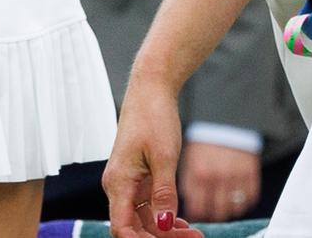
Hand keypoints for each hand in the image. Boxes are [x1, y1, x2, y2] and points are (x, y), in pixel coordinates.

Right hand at [104, 76, 189, 236]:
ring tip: (193, 233)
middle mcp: (118, 186)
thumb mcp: (164, 157)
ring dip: (165, 229)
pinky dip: (163, 215)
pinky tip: (181, 221)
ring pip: (143, 218)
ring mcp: (128, 182)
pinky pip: (147, 205)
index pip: (122, 228)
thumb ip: (164, 194)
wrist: (151, 89)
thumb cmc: (153, 116)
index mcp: (119, 182)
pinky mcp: (137, 177)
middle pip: (134, 226)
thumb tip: (164, 224)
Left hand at [178, 141, 261, 221]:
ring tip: (224, 203)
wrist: (224, 118)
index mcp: (198, 173)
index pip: (197, 208)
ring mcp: (236, 175)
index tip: (198, 212)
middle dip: (213, 214)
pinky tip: (237, 195)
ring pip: (234, 209)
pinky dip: (244, 201)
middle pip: (217, 212)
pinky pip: (250, 198)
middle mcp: (217, 176)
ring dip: (229, 210)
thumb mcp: (189, 160)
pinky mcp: (251, 172)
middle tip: (212, 209)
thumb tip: (190, 206)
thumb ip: (189, 184)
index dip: (197, 214)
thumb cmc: (203, 141)